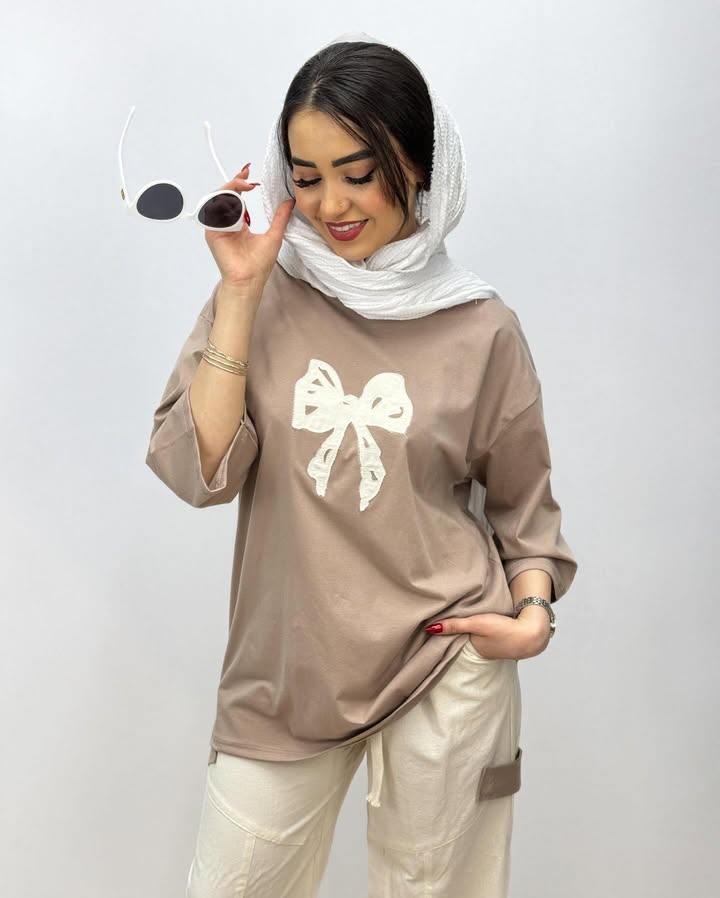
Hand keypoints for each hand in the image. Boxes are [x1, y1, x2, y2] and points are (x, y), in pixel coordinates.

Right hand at [205, 162, 295, 288]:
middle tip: (248, 178)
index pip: (237, 198)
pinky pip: (213, 209)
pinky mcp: (211, 231)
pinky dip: (223, 201)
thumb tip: (290, 202)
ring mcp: (218, 227)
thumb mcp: (274, 235)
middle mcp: (226, 224)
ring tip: (244, 186)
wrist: (249, 280)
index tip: (249, 174)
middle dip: (235, 182)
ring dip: (231, 188)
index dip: (241, 183)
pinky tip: (236, 200)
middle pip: (226, 194)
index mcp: (238, 224)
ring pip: (218, 199)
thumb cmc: (259, 265)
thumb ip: (280, 217)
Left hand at [425, 608, 551, 659]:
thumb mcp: (477, 623)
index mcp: (473, 648)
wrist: (534, 633)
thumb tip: (429, 629)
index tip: (429, 630)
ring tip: (459, 622)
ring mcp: (493, 646)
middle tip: (440, 623)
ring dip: (470, 632)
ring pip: (475, 638)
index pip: (453, 642)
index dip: (443, 636)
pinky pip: (487, 636)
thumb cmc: (505, 630)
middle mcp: (481, 650)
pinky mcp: (503, 639)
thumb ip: (455, 625)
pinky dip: (483, 631)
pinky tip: (483, 623)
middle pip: (463, 640)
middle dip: (454, 635)